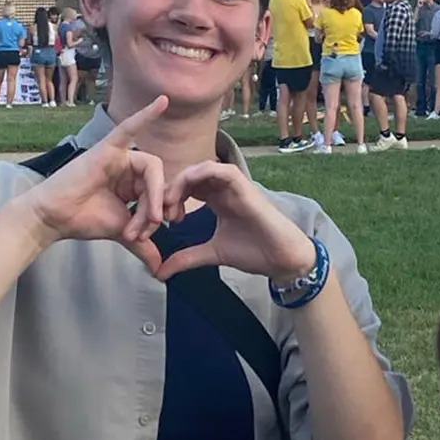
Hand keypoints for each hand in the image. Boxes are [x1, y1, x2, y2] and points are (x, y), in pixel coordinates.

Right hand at [13, 97, 170, 269]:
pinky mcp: (108, 148)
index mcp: (134, 181)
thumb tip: (160, 269)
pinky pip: (129, 128)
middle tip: (150, 229)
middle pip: (159, 180)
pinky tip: (163, 101)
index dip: (163, 210)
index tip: (159, 230)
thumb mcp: (122, 232)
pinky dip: (146, 114)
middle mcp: (128, 165)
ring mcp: (119, 154)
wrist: (53, 219)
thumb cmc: (82, 220)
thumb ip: (143, 244)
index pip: (160, 190)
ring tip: (144, 220)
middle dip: (157, 207)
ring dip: (152, 197)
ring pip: (151, 170)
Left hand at [146, 161, 316, 284]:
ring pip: (203, 167)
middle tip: (159, 212)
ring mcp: (235, 186)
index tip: (158, 220)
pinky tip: (188, 192)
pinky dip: (201, 174)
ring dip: (182, 181)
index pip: (187, 187)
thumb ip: (186, 258)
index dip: (168, 198)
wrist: (281, 259)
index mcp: (217, 200)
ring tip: (170, 203)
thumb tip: (160, 272)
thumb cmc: (254, 252)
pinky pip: (221, 170)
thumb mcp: (212, 253)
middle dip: (170, 189)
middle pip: (190, 175)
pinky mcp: (245, 187)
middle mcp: (224, 189)